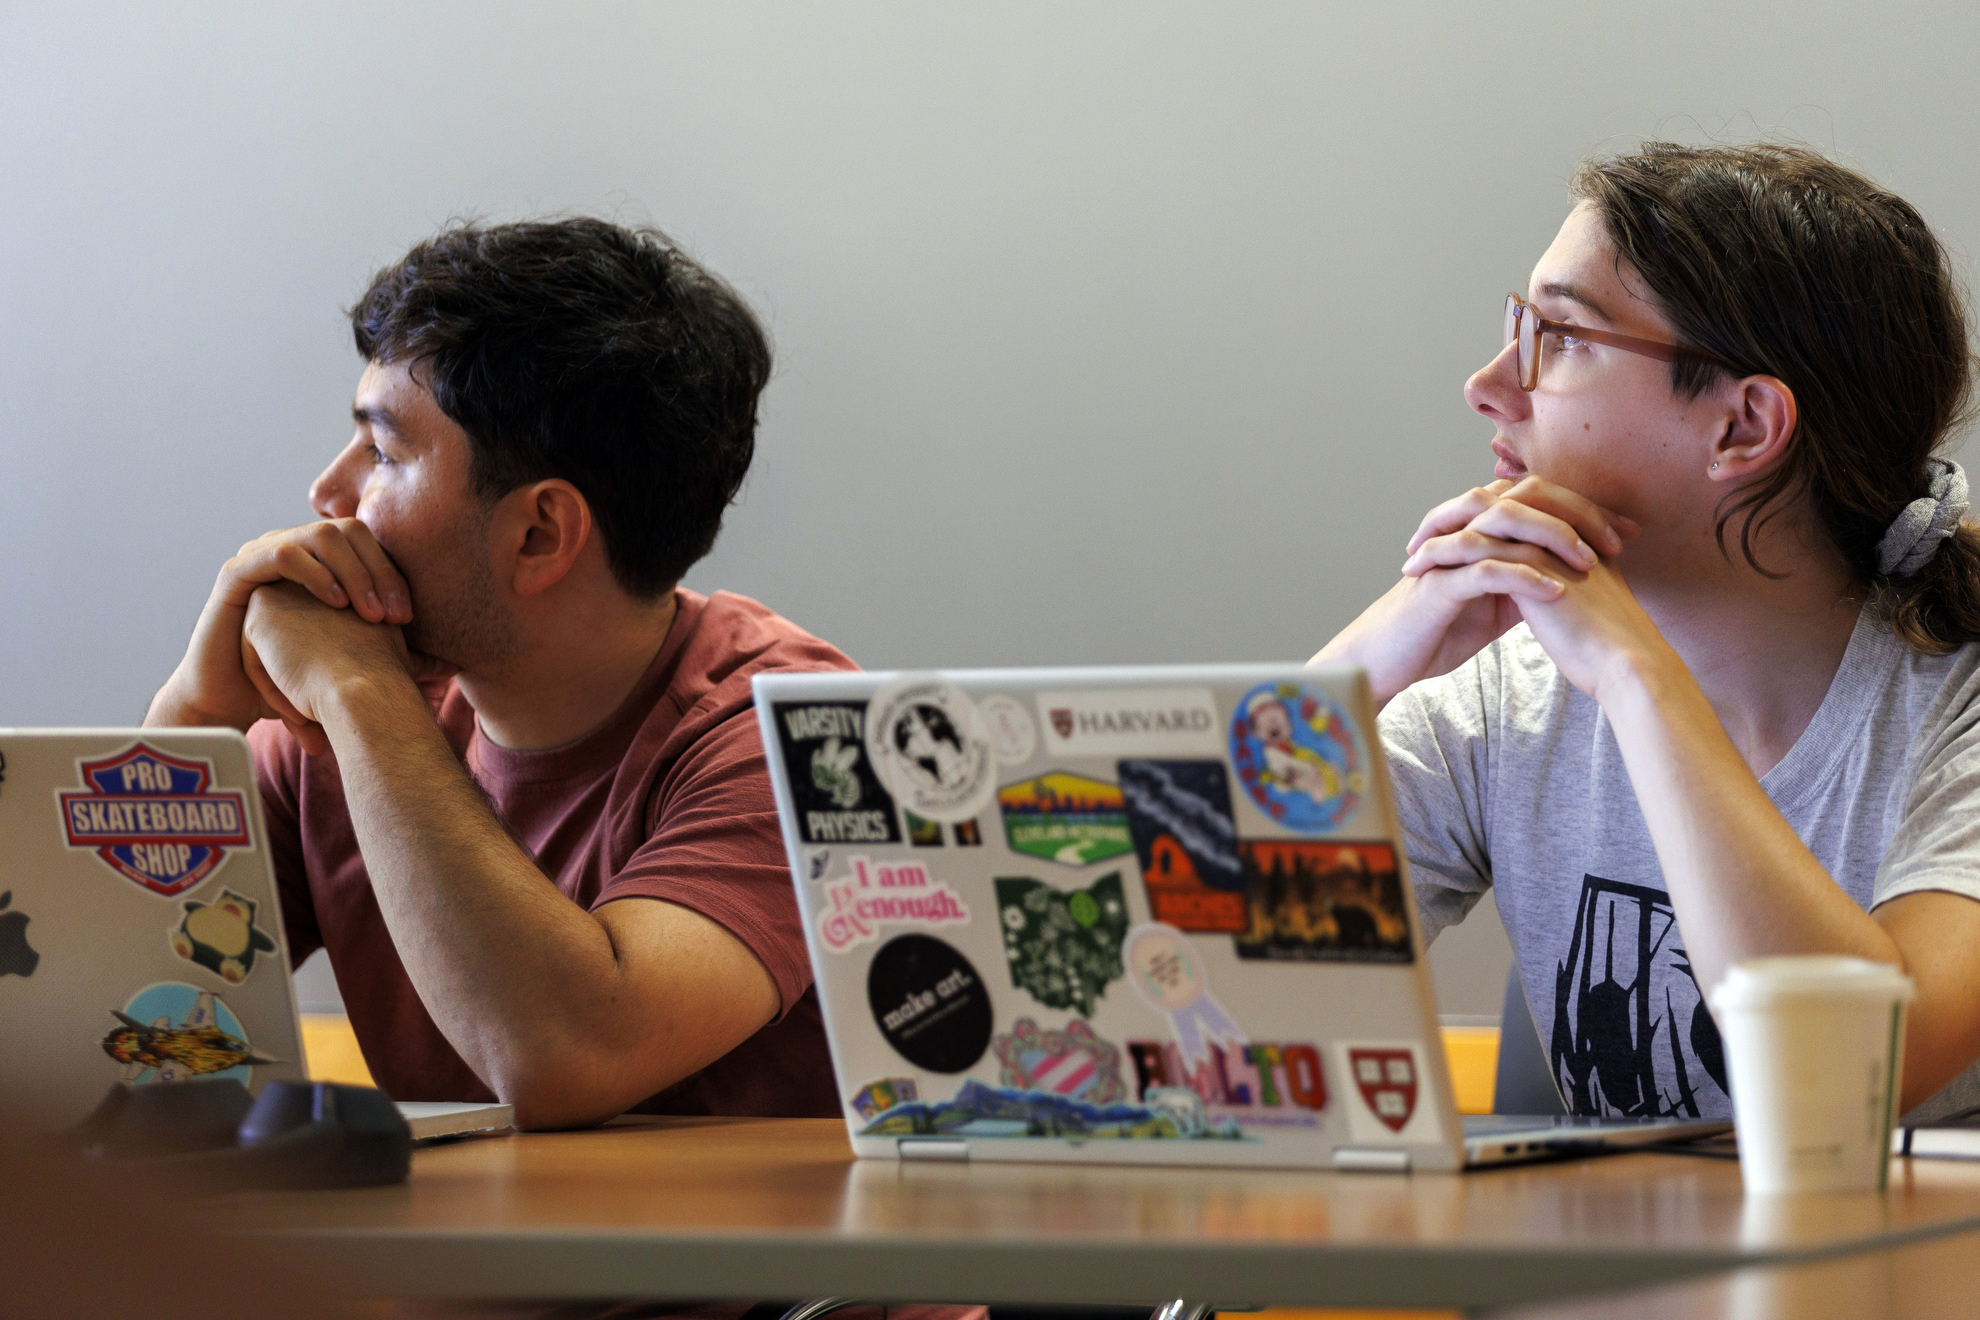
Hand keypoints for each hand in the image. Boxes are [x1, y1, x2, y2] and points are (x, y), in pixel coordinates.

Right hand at [147, 520, 412, 730]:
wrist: (236, 697)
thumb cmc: (295, 679)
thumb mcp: (353, 660)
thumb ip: (398, 655)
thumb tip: (454, 664)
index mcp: (321, 561)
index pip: (368, 544)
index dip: (393, 574)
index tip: (407, 618)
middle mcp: (294, 549)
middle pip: (349, 533)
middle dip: (378, 572)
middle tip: (394, 617)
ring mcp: (263, 554)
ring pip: (320, 537)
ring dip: (353, 572)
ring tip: (369, 615)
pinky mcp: (237, 571)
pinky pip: (282, 553)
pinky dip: (315, 573)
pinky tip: (336, 603)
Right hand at [1314, 477, 1637, 706]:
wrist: (1386, 660)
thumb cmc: (1436, 630)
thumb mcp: (1492, 604)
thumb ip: (1523, 582)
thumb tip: (1568, 578)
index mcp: (1480, 529)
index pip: (1540, 500)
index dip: (1587, 511)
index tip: (1629, 533)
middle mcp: (1464, 530)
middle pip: (1527, 497)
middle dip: (1578, 514)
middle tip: (1617, 543)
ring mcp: (1449, 553)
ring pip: (1506, 522)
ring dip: (1554, 539)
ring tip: (1591, 564)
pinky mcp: (1438, 584)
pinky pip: (1487, 569)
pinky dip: (1524, 577)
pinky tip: (1557, 591)